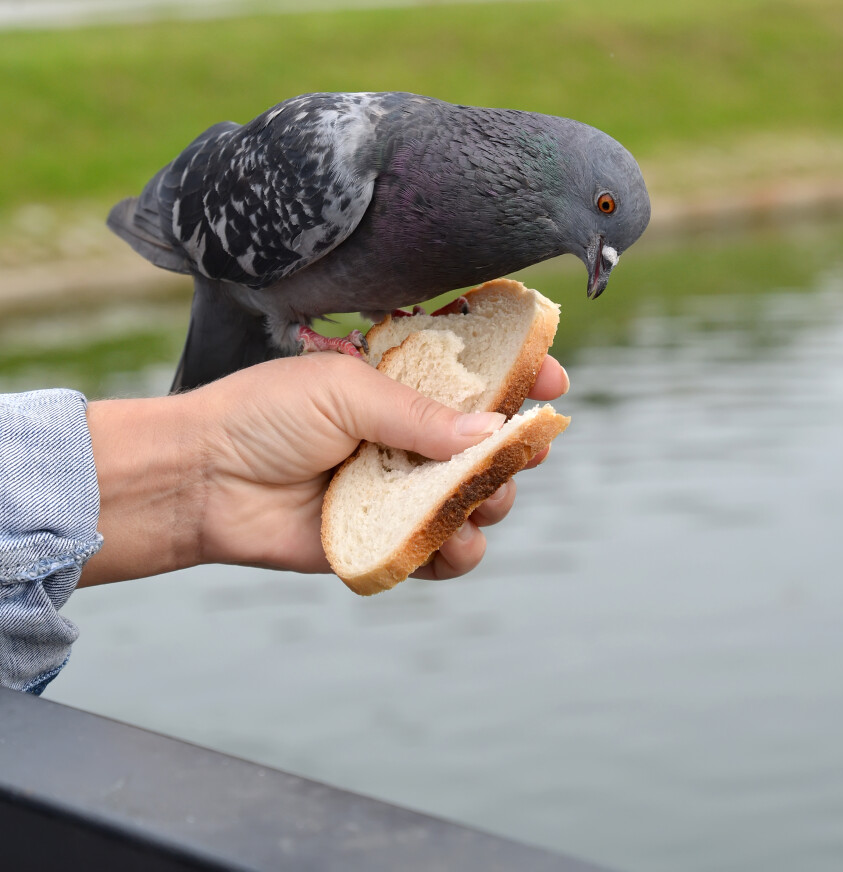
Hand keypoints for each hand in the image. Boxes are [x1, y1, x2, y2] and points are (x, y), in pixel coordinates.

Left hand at [81, 352, 568, 587]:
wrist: (203, 478)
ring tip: (475, 503)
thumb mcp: (346, 391)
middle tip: (519, 453)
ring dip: (491, 503)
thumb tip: (493, 434)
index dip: (519, 378)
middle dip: (516, 451)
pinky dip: (455, 551)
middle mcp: (408, 436)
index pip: (476, 378)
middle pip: (490, 447)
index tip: (551, 383)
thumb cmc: (266, 414)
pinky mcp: (385, 538)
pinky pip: (441, 551)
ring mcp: (399, 489)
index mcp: (401, 384)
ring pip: (476, 501)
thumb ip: (420, 415)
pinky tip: (448, 542)